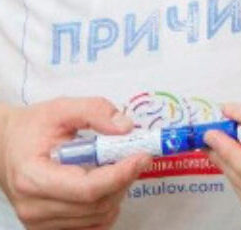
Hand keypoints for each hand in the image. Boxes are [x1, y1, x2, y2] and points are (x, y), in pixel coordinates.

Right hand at [0, 98, 149, 229]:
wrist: (6, 146)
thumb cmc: (32, 127)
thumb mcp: (62, 108)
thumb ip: (95, 111)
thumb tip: (126, 128)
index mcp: (33, 178)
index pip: (87, 189)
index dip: (120, 174)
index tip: (143, 156)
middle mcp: (34, 208)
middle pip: (95, 205)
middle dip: (124, 180)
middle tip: (136, 155)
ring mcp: (39, 223)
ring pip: (96, 218)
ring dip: (118, 192)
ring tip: (118, 166)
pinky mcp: (48, 228)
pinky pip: (89, 226)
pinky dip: (106, 207)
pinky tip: (107, 184)